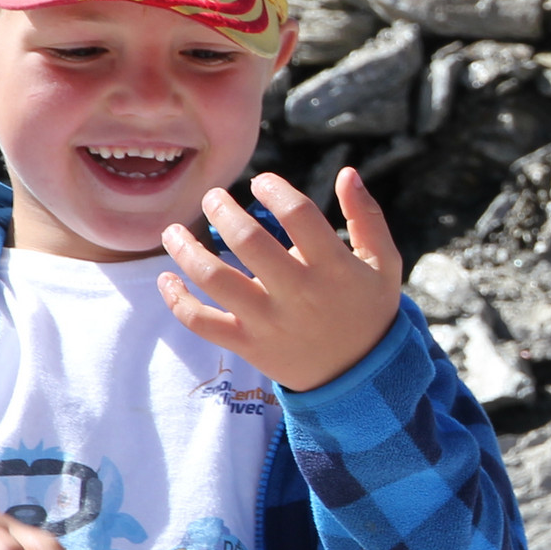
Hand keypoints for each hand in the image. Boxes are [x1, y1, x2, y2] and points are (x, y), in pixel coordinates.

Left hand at [158, 167, 403, 392]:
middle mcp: (298, 292)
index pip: (298, 214)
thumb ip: (367, 217)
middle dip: (222, 210)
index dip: (274, 189)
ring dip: (185, 249)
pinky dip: (177, 299)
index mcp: (333, 267)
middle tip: (213, 198)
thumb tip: (346, 172)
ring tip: (173, 231)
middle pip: (248, 240)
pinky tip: (167, 278)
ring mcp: (269, 321)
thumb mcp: (383, 263)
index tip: (261, 181)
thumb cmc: (370, 310)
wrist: (360, 376)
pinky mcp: (248, 345)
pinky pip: (202, 321)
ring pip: (214, 278)